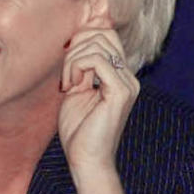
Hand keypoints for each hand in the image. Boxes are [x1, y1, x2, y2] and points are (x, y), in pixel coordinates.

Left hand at [57, 29, 138, 176]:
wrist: (86, 159)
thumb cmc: (78, 130)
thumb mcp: (75, 92)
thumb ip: (79, 69)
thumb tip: (74, 44)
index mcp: (119, 75)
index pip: (106, 35)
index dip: (80, 40)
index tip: (65, 65)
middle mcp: (128, 76)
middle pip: (103, 34)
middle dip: (75, 46)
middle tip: (65, 74)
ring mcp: (127, 83)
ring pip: (97, 45)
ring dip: (72, 60)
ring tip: (67, 84)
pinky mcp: (120, 91)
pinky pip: (97, 60)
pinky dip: (77, 67)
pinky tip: (70, 86)